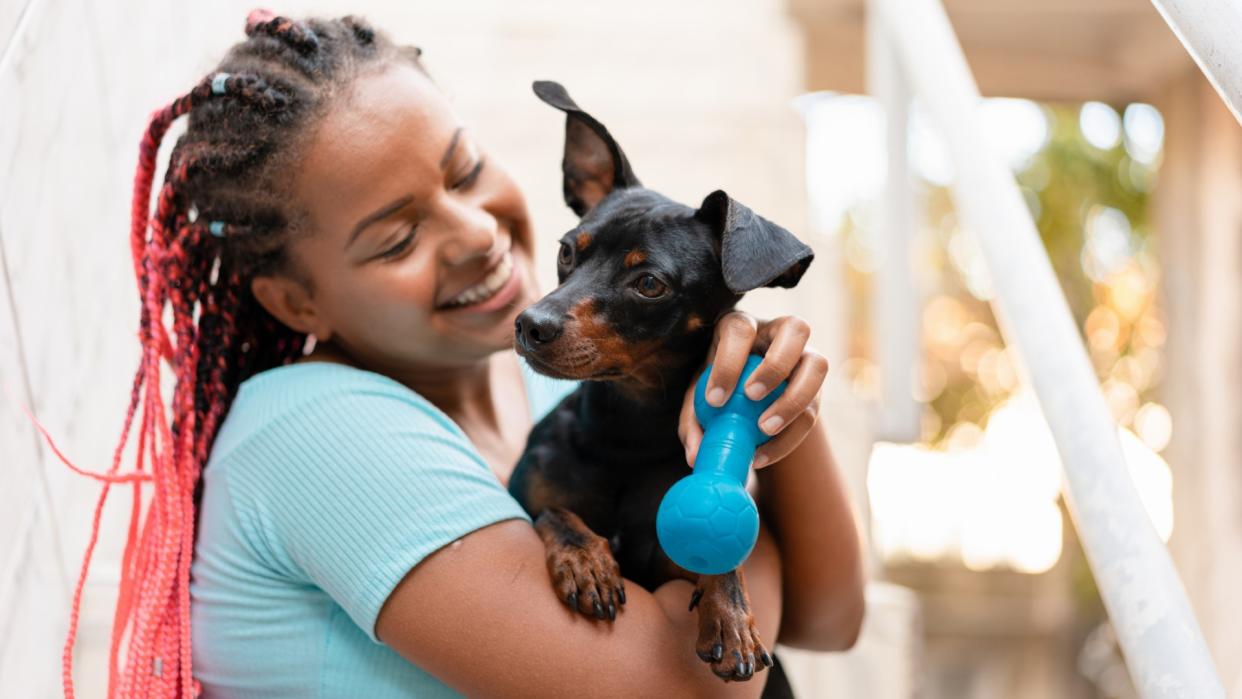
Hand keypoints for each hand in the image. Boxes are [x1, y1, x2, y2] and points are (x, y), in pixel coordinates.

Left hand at [678, 311, 828, 469]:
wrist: (743, 398)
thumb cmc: (716, 387)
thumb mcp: (698, 399)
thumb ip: (693, 422)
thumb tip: (695, 456)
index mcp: (743, 325)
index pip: (740, 330)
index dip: (729, 362)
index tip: (714, 400)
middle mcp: (780, 332)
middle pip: (795, 329)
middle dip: (776, 365)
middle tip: (751, 398)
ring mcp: (805, 356)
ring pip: (818, 365)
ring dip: (794, 399)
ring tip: (764, 429)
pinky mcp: (815, 387)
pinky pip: (813, 408)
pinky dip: (791, 435)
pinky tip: (764, 454)